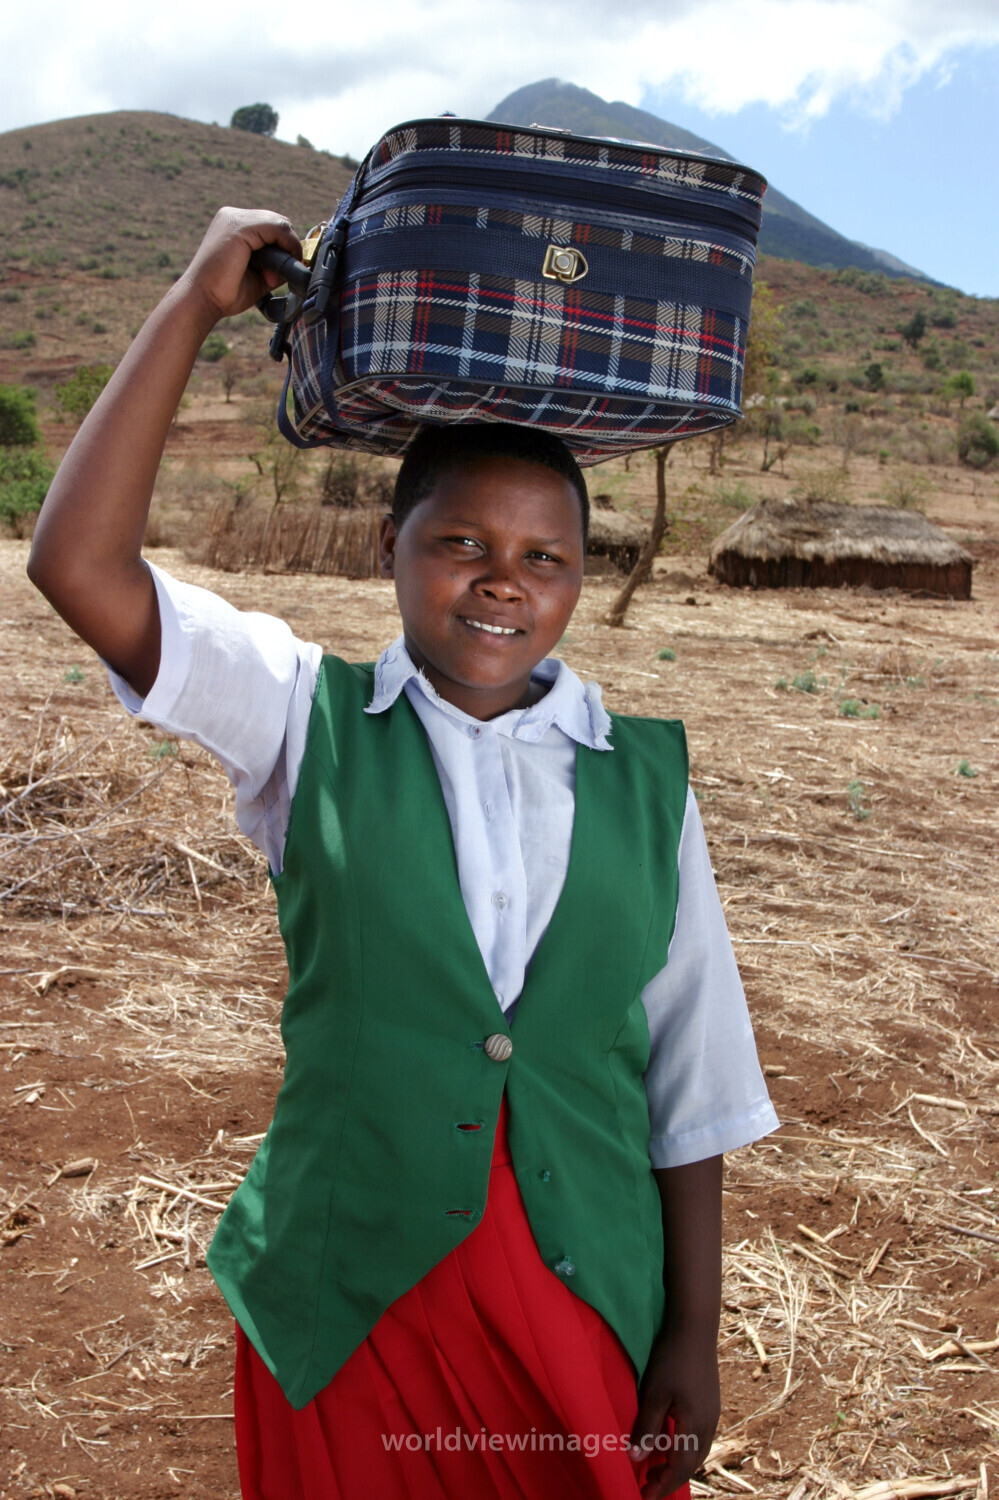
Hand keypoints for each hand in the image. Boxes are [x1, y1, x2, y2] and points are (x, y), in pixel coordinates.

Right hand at [176, 206, 302, 325]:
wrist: (201, 300)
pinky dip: (288, 244)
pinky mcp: (239, 227)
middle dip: (288, 244)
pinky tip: (288, 261)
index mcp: (232, 225)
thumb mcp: (257, 276)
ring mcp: (234, 218)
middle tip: (291, 268)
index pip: (269, 225)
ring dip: (290, 246)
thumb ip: (275, 266)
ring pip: (279, 222)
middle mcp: (232, 216)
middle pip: (276, 220)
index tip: (290, 266)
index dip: (285, 244)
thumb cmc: (224, 293)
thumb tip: (296, 262)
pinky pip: (276, 228)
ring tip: (287, 269)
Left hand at [629, 1326, 719, 1496]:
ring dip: (676, 1463)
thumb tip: (635, 1460)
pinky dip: (682, 1447)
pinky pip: (697, 1435)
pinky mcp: (709, 1401)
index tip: (642, 1497)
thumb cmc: (672, 1358)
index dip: (661, 1486)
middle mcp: (709, 1424)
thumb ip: (647, 1428)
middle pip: (691, 1464)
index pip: (679, 1469)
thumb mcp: (654, 1394)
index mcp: (696, 1426)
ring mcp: (711, 1412)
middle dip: (669, 1479)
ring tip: (654, 1468)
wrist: (695, 1326)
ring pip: (696, 1450)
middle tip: (645, 1486)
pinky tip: (667, 1440)